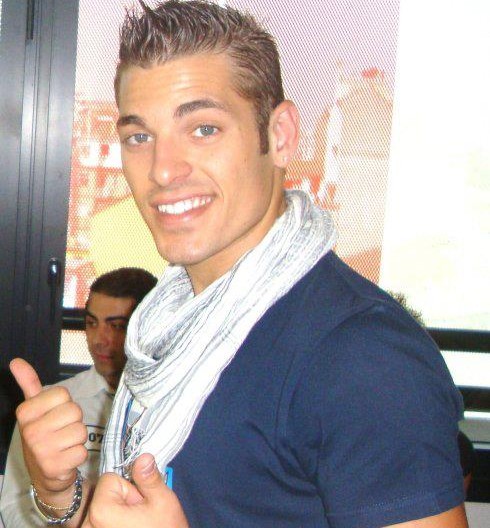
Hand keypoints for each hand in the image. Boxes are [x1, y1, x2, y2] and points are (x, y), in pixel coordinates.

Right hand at [10, 358, 87, 501]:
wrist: (44, 474)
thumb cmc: (43, 434)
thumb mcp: (33, 408)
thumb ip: (29, 383)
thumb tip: (16, 361)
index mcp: (25, 412)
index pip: (63, 394)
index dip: (64, 404)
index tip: (53, 415)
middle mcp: (30, 431)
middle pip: (74, 411)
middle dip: (73, 421)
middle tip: (60, 432)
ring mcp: (41, 451)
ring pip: (81, 430)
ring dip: (77, 438)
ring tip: (63, 445)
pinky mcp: (54, 467)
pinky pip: (82, 451)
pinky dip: (78, 455)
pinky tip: (65, 459)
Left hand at [82, 453, 188, 527]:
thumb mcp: (162, 501)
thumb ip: (148, 477)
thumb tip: (143, 456)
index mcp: (101, 511)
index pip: (109, 479)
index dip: (128, 488)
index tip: (139, 504)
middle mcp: (88, 524)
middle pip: (103, 495)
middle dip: (121, 500)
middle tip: (139, 516)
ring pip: (101, 509)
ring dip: (117, 514)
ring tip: (135, 525)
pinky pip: (99, 523)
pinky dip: (111, 524)